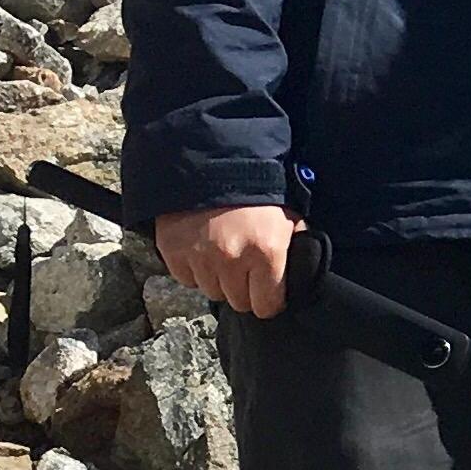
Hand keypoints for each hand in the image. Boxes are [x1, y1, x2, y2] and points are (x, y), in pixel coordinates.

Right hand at [153, 203, 299, 318]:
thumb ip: (294, 250)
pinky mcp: (174, 252)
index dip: (269, 300)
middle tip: (245, 268)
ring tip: (222, 254)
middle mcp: (233, 260)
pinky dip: (194, 269)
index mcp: (267, 253)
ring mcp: (200, 258)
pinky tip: (202, 249)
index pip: (267, 306)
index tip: (267, 292)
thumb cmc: (257, 192)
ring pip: (212, 292)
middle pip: (239, 302)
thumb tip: (297, 278)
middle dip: (244, 290)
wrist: (213, 163)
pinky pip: (186, 279)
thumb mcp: (288, 219)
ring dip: (218, 279)